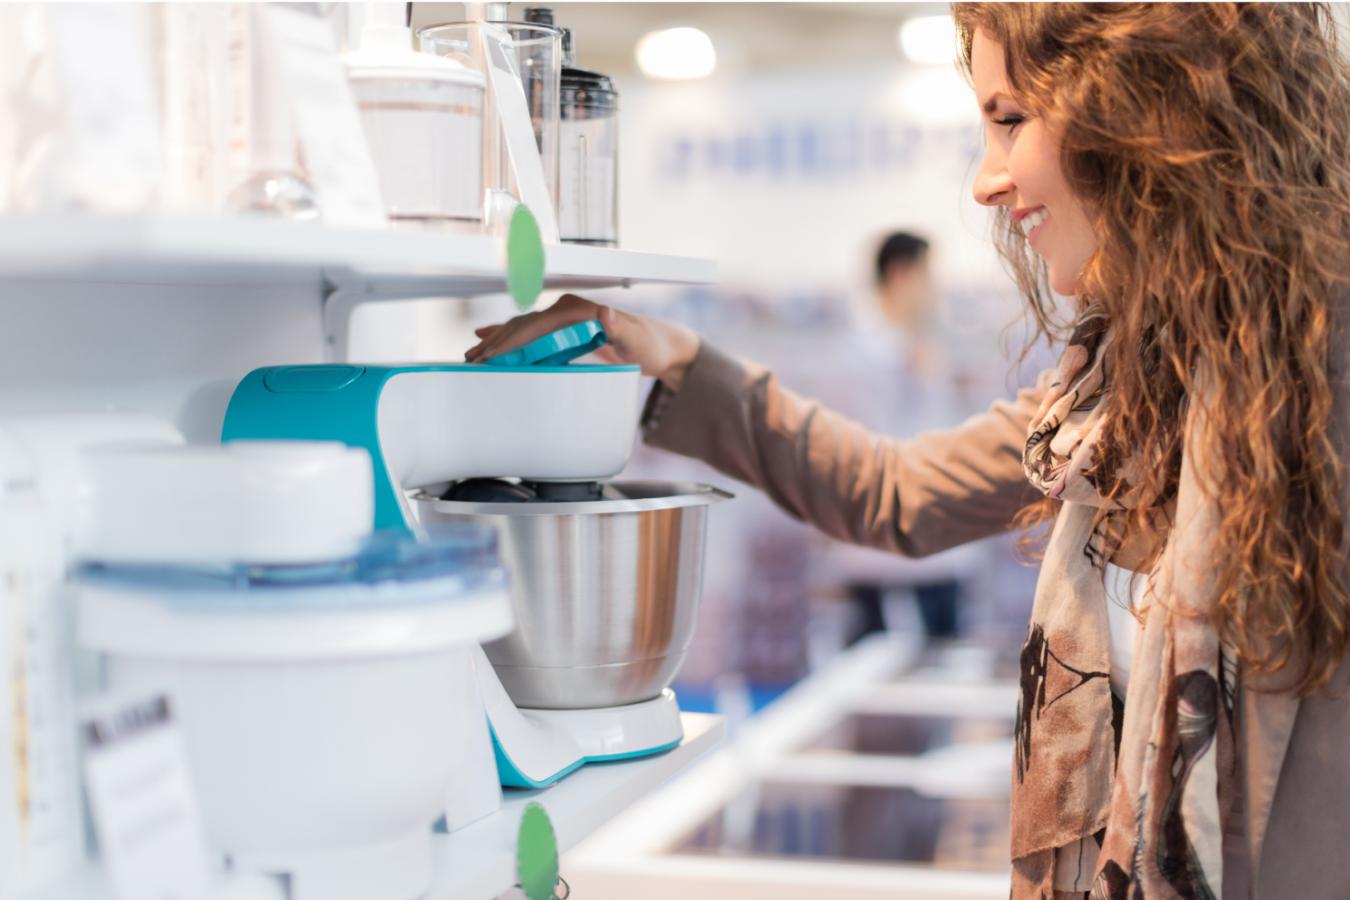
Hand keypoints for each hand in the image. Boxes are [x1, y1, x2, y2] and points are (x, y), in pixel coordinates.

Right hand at [465, 294, 700, 390]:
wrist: (659, 346)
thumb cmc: (649, 344)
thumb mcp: (637, 340)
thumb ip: (621, 327)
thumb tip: (604, 313)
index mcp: (578, 310)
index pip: (536, 325)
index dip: (512, 341)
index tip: (492, 356)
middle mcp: (567, 310)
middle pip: (522, 325)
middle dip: (495, 343)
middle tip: (472, 362)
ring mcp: (564, 319)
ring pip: (521, 328)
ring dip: (496, 341)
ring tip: (472, 357)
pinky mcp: (564, 331)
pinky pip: (530, 333)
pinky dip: (508, 336)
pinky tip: (487, 339)